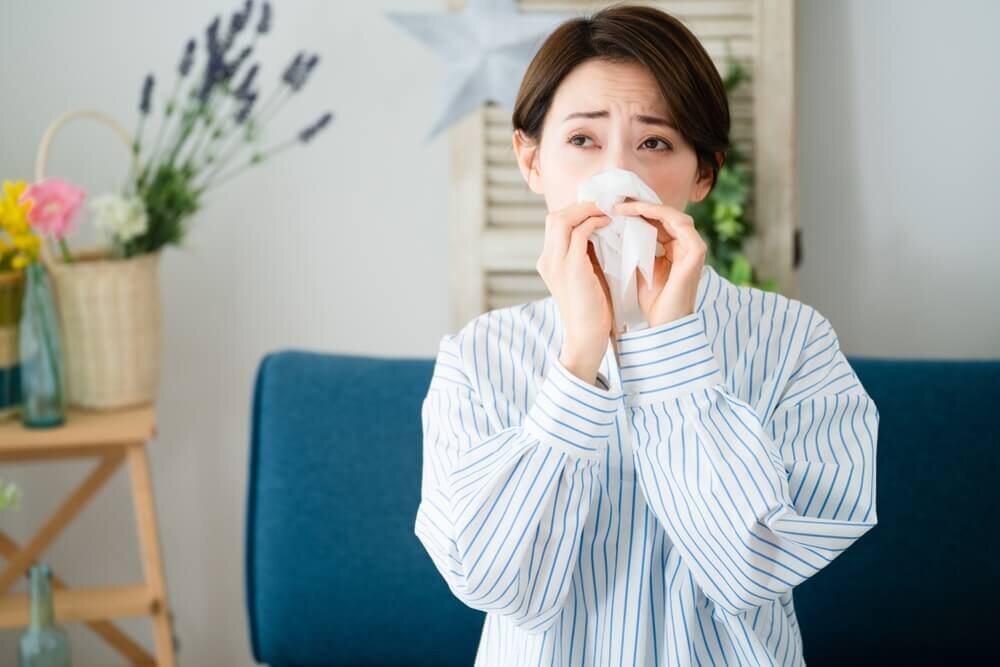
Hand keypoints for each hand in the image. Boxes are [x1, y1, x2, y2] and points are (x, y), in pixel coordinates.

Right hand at [536, 200, 614, 383]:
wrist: (586, 336)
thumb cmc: (591, 309)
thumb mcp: (583, 276)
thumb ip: (585, 255)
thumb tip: (600, 231)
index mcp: (547, 262)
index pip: (554, 225)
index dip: (574, 212)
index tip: (596, 211)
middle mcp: (547, 260)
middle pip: (554, 217)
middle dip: (579, 206)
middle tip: (602, 206)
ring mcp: (556, 263)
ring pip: (563, 220)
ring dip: (587, 210)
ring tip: (606, 212)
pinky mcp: (571, 268)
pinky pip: (580, 233)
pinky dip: (594, 222)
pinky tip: (608, 224)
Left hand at [612, 200, 707, 327]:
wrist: (663, 324)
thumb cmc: (652, 301)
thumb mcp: (639, 267)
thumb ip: (634, 247)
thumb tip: (614, 227)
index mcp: (676, 248)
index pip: (658, 222)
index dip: (637, 213)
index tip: (613, 209)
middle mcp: (687, 245)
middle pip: (666, 215)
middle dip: (641, 206)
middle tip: (616, 203)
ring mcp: (694, 247)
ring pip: (672, 215)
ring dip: (647, 208)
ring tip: (624, 207)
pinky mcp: (696, 252)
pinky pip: (678, 224)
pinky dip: (658, 215)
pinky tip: (638, 213)